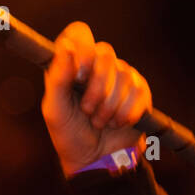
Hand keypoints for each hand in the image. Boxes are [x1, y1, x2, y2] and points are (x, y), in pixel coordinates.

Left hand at [42, 21, 151, 176]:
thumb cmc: (70, 136)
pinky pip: (139, 91)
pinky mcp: (139, 91)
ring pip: (123, 74)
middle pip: (105, 52)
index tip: (78, 76)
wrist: (96, 161)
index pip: (79, 33)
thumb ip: (57, 78)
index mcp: (71, 64)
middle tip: (87, 110)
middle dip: (96, 87)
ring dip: (109, 106)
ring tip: (100, 122)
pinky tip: (118, 123)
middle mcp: (96, 66)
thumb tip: (67, 47)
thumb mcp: (55, 110)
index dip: (82, 49)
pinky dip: (126, 112)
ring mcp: (120, 76)